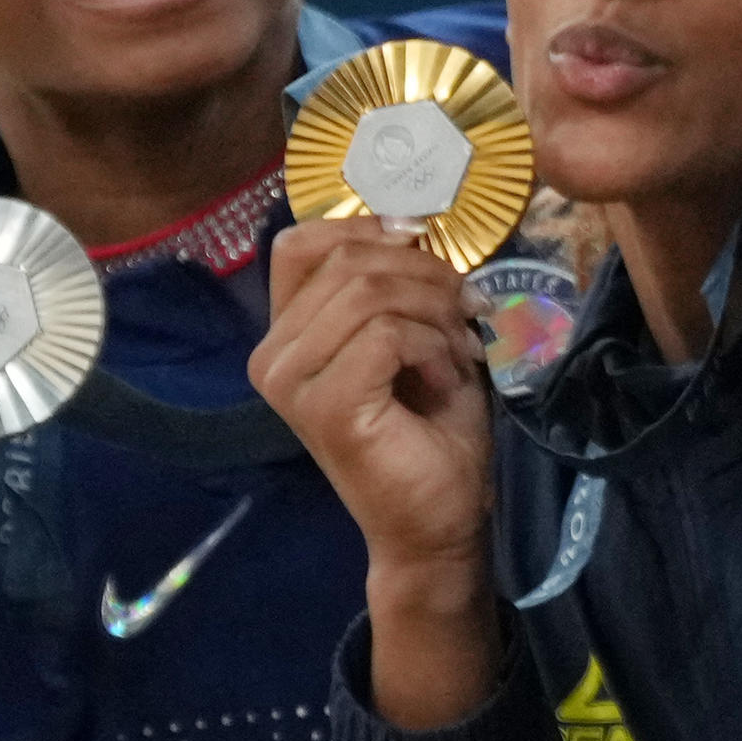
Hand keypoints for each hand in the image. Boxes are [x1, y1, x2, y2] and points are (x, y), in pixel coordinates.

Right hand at [249, 218, 492, 575]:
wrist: (438, 520)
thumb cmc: (431, 427)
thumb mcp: (415, 332)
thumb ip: (396, 281)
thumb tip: (411, 220)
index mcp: (286, 332)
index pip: (301, 242)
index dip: (367, 227)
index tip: (425, 242)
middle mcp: (272, 354)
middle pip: (347, 260)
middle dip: (427, 274)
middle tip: (470, 310)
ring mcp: (290, 382)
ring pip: (370, 292)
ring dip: (435, 312)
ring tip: (459, 352)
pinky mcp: (324, 406)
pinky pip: (387, 334)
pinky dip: (434, 347)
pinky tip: (447, 382)